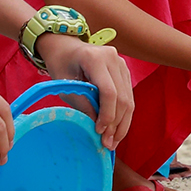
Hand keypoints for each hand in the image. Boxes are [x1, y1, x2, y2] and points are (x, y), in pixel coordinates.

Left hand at [39, 35, 134, 151]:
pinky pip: (128, 96)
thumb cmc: (61, 64)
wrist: (65, 46)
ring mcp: (122, 64)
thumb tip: (97, 128)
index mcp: (95, 58)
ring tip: (113, 142)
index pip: (108, 92)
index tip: (98, 131)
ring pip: (129, 99)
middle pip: (122, 97)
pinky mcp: (124, 71)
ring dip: (122, 123)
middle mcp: (113, 58)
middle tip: (108, 145)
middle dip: (116, 124)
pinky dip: (123, 115)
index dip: (106, 115)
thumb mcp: (64, 85)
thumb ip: (82, 104)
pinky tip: (116, 129)